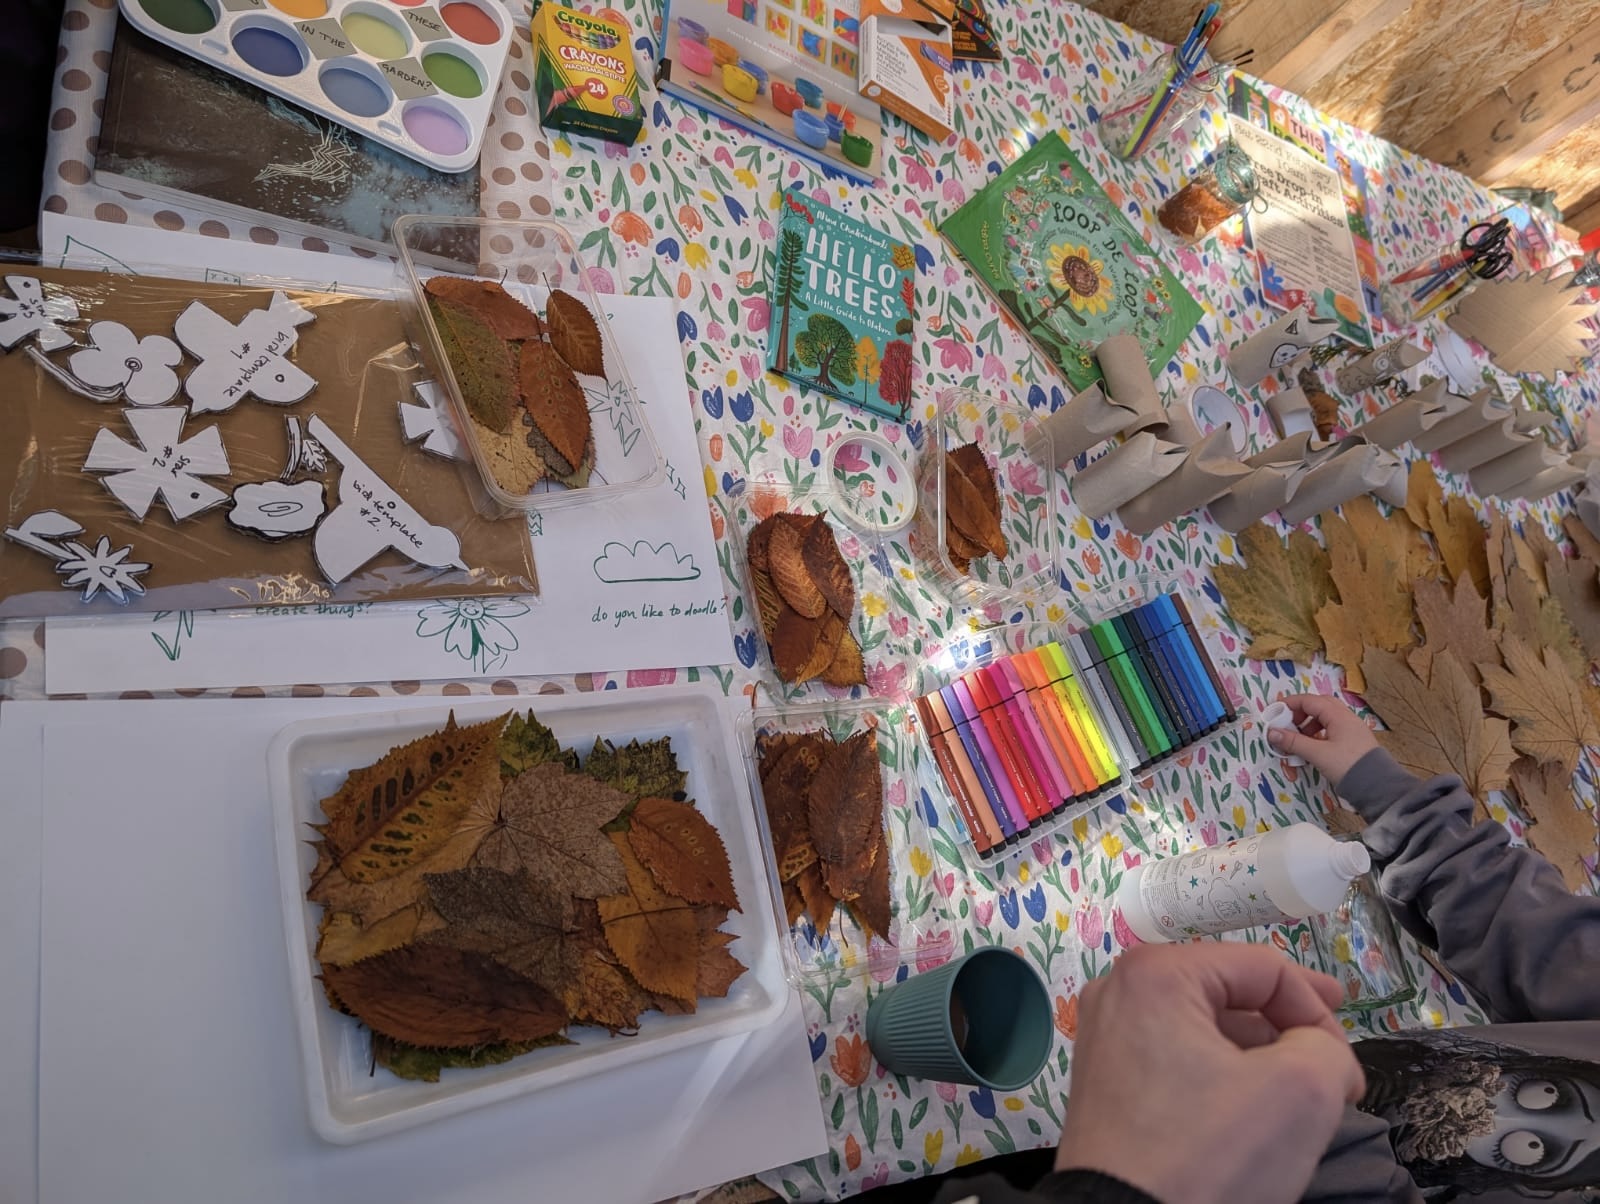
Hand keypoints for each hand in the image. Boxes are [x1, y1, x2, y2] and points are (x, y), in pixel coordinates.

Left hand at [1055, 943, 1364, 1203]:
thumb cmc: (1210, 1155)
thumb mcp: (1300, 1092)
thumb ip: (1327, 1049)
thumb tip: (1318, 1051)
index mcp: (1156, 974)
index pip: (1263, 967)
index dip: (1318, 1011)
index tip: (1346, 1067)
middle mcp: (1119, 993)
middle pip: (1228, 992)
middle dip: (1287, 1025)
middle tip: (1333, 1056)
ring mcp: (1105, 1040)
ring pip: (1204, 1029)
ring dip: (1257, 1052)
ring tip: (1297, 1088)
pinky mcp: (1105, 1085)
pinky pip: (1177, 1060)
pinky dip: (1222, 1075)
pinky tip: (1250, 1105)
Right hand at [1267, 693, 1378, 787]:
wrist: (1378, 786)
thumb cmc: (1347, 765)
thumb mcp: (1317, 754)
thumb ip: (1293, 742)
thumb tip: (1271, 732)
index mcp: (1338, 715)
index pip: (1309, 700)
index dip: (1290, 704)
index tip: (1274, 712)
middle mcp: (1346, 717)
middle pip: (1319, 705)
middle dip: (1300, 712)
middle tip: (1287, 723)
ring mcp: (1352, 728)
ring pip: (1326, 717)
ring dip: (1309, 723)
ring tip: (1299, 738)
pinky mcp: (1354, 740)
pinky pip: (1333, 728)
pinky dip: (1319, 732)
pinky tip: (1314, 746)